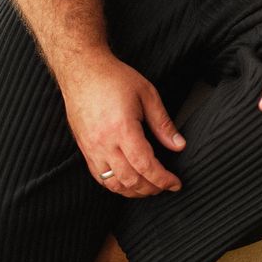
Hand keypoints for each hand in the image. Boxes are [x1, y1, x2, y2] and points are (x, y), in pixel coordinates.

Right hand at [61, 52, 185, 196]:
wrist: (82, 70)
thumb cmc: (114, 78)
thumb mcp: (147, 94)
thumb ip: (163, 123)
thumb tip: (179, 145)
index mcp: (122, 128)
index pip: (145, 165)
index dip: (162, 179)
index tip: (175, 183)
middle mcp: (104, 142)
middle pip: (130, 179)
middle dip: (152, 188)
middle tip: (166, 185)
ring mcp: (91, 148)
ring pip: (113, 183)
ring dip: (134, 191)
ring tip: (150, 187)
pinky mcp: (84, 149)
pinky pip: (99, 177)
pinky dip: (116, 185)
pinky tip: (129, 182)